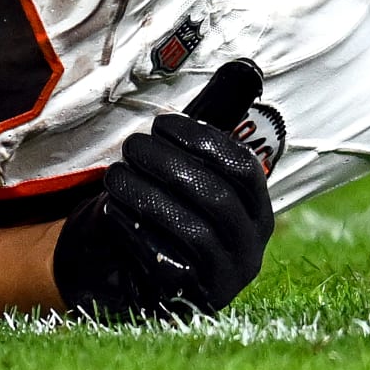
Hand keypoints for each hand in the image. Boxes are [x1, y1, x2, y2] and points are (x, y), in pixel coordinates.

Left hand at [53, 110, 274, 318]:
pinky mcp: (190, 301)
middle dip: (167, 164)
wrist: (135, 274)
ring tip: (115, 174)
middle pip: (215, 196)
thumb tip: (243, 67)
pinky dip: (136, 233)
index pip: (243, 167)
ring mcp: (224, 279)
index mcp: (258, 210)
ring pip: (191, 231)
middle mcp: (250, 247)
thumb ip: (213, 127)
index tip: (162, 123)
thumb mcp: (193, 169)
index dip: (202, 139)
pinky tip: (112, 211)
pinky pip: (165, 265)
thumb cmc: (168, 208)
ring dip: (146, 195)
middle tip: (131, 146)